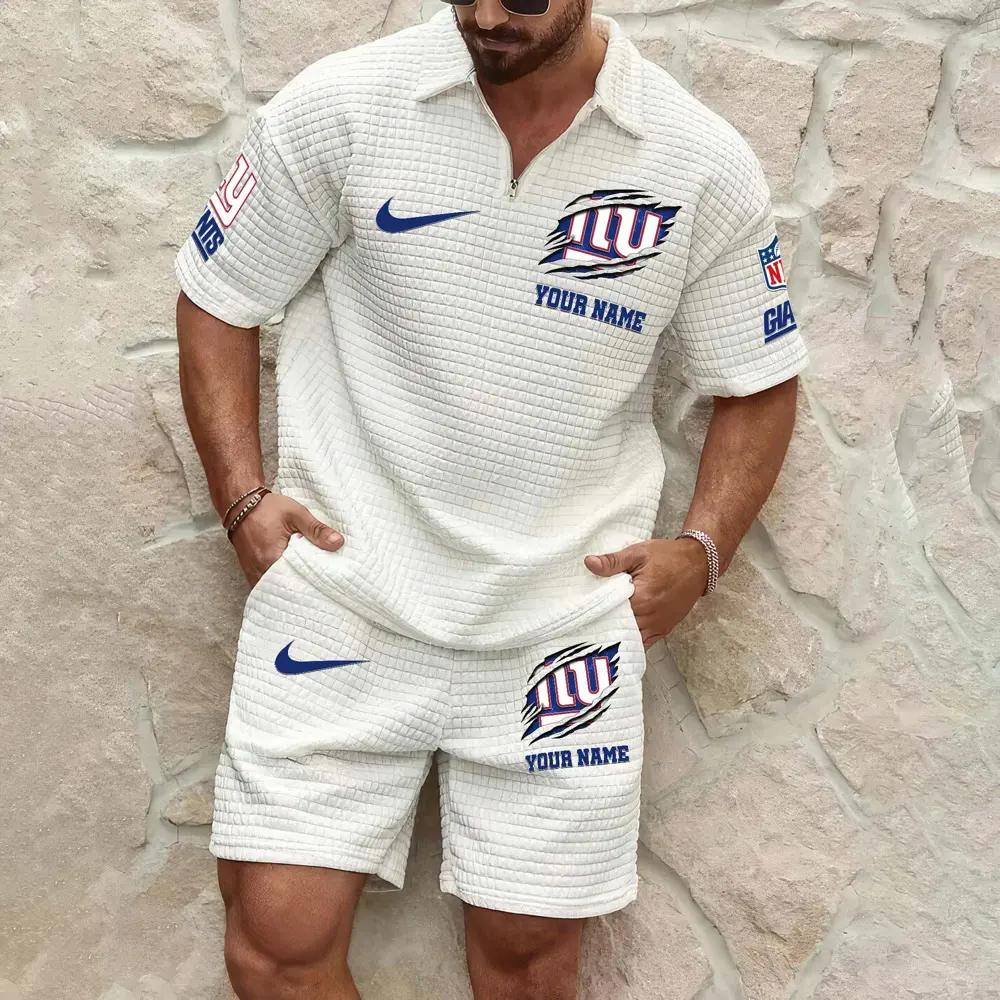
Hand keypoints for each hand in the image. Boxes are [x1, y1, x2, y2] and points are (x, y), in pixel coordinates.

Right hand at [228, 492, 343, 586]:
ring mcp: (253, 573)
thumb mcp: (297, 514)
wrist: (241, 504)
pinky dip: (280, 583)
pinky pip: (267, 585)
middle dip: (304, 587)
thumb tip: (338, 543)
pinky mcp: (251, 572)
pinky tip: (292, 579)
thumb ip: (317, 530)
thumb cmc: (267, 508)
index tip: (328, 581)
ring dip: (291, 586)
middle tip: (322, 585)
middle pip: (287, 588)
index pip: (298, 581)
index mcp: (272, 558)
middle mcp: (260, 570)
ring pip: (276, 588)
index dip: (314, 582)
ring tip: (309, 584)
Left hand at [583, 537, 708, 648]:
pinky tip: (620, 635)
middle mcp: (650, 617)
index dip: (595, 612)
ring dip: (617, 635)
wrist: (698, 563)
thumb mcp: (638, 553)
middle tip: (586, 623)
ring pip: (631, 640)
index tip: (582, 611)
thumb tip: (589, 563)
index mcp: (641, 598)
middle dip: (604, 626)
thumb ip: (613, 561)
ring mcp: (659, 626)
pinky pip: (644, 643)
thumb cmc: (668, 556)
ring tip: (601, 629)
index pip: (609, 612)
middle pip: (619, 629)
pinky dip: (632, 640)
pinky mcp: (665, 629)